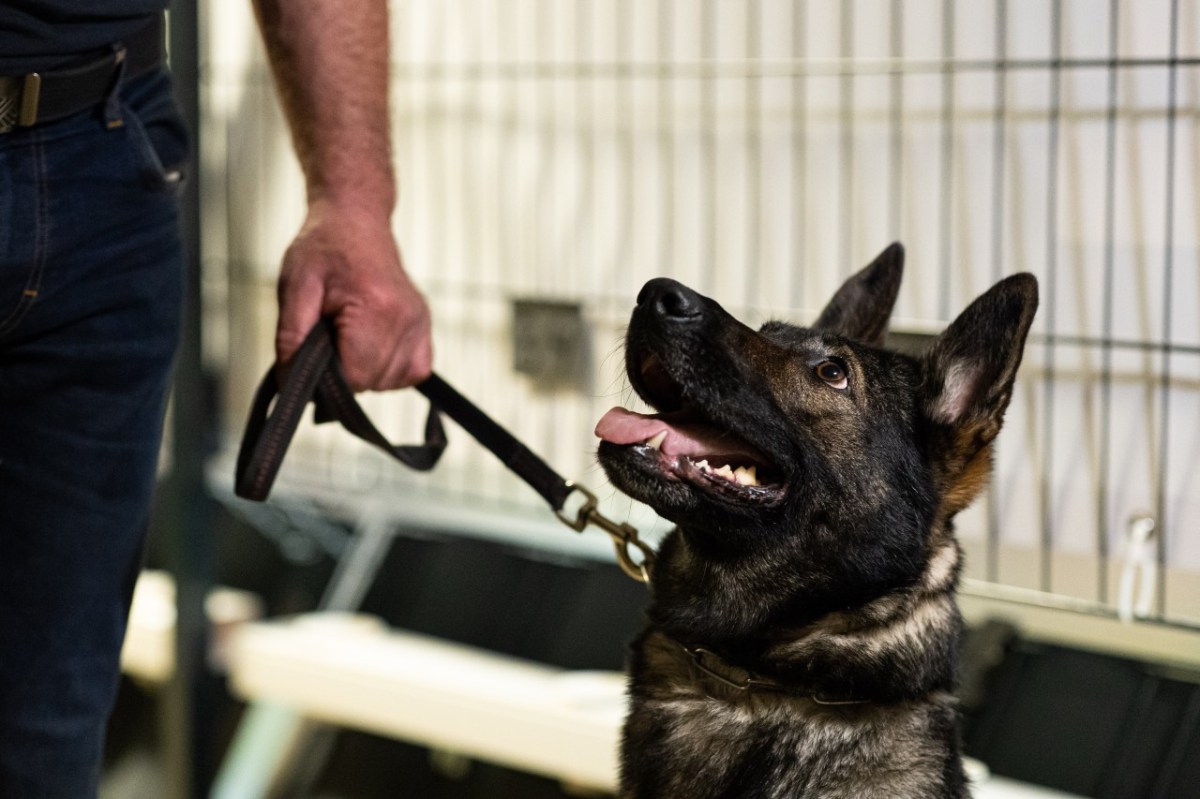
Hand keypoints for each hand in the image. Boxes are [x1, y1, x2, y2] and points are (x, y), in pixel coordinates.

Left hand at [274, 201, 431, 390]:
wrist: (356, 220)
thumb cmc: (323, 249)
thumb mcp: (295, 287)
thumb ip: (291, 338)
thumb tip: (294, 385)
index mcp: (376, 308)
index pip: (355, 377)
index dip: (328, 375)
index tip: (317, 347)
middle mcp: (406, 319)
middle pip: (371, 383)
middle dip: (344, 370)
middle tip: (331, 333)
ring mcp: (420, 323)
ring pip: (390, 382)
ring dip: (365, 370)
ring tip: (350, 333)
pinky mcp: (425, 325)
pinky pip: (413, 372)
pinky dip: (389, 369)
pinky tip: (372, 345)